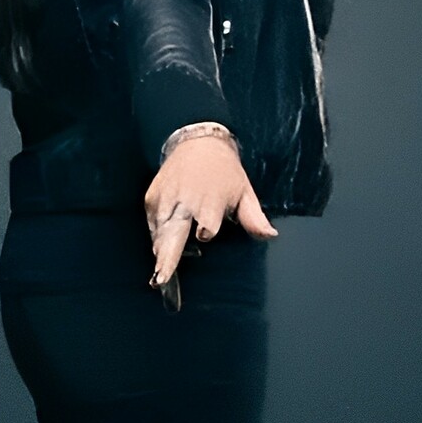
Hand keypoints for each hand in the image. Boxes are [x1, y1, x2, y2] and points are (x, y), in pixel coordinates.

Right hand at [145, 134, 278, 289]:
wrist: (198, 142)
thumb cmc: (224, 171)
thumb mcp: (244, 192)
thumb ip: (254, 218)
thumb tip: (270, 235)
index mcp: (211, 201)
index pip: (207, 223)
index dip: (207, 230)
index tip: (204, 234)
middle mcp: (185, 200)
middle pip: (174, 234)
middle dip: (166, 258)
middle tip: (161, 280)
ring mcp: (166, 199)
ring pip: (159, 233)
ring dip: (160, 252)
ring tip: (160, 275)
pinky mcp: (152, 198)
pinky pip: (152, 224)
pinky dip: (157, 236)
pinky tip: (161, 249)